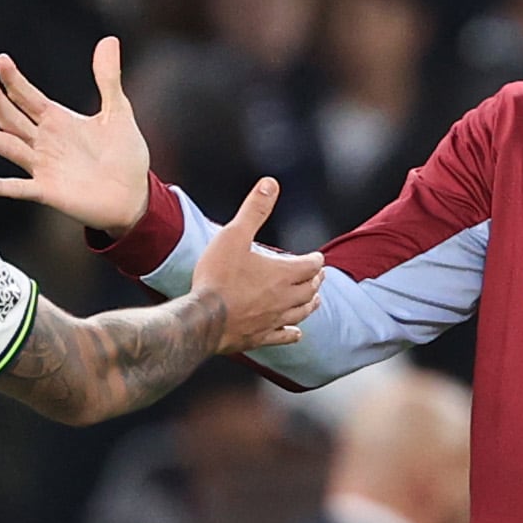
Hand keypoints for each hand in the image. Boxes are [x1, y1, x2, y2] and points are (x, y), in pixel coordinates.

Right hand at [0, 37, 151, 232]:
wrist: (133, 196)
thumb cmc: (125, 157)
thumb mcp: (118, 112)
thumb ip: (108, 78)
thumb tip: (109, 40)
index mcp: (58, 121)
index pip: (29, 96)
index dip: (15, 80)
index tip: (2, 61)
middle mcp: (45, 142)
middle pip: (13, 118)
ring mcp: (43, 166)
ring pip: (8, 147)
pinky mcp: (46, 191)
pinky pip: (17, 188)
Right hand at [190, 177, 322, 349]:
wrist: (204, 318)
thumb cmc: (217, 276)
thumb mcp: (234, 235)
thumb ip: (254, 210)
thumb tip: (270, 184)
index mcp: (283, 274)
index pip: (310, 266)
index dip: (315, 260)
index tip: (317, 258)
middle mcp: (284, 299)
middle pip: (309, 289)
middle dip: (316, 281)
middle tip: (319, 276)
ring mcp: (273, 320)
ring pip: (301, 313)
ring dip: (310, 304)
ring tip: (315, 300)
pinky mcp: (260, 338)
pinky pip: (283, 336)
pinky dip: (293, 333)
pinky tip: (296, 333)